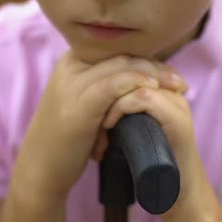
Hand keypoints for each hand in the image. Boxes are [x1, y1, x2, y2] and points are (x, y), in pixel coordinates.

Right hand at [11, 50, 187, 204]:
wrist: (41, 169)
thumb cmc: (67, 140)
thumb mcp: (85, 106)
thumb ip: (106, 89)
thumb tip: (142, 82)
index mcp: (73, 63)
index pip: (118, 52)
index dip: (148, 60)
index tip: (172, 75)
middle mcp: (70, 67)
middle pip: (122, 55)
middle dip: (156, 66)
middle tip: (180, 83)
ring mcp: (71, 84)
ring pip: (121, 65)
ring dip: (154, 75)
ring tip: (176, 88)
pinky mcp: (77, 105)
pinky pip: (113, 85)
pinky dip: (136, 84)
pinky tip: (154, 91)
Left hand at [94, 72, 208, 221]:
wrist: (172, 195)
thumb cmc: (145, 164)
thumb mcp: (126, 129)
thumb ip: (116, 107)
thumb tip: (86, 94)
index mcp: (159, 87)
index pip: (128, 62)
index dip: (104, 76)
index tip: (87, 100)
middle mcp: (170, 89)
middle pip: (131, 65)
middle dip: (105, 87)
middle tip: (87, 109)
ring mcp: (175, 102)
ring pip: (135, 79)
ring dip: (109, 99)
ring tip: (98, 123)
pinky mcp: (177, 119)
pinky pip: (143, 97)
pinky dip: (120, 108)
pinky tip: (107, 125)